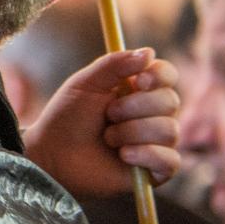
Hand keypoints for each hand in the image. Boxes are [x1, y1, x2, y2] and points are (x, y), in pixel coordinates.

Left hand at [22, 48, 180, 198]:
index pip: (167, 75)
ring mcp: (156, 142)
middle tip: (108, 114)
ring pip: (169, 130)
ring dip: (132, 132)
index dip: (159, 76)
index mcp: (138, 89)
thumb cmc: (67, 117)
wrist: (53, 155)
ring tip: (108, 138)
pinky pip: (170, 160)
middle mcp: (152, 114)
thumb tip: (149, 52)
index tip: (139, 81)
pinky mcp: (156, 170)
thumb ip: (114, 64)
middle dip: (134, 108)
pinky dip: (145, 155)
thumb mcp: (85, 83)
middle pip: (170, 101)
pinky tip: (123, 156)